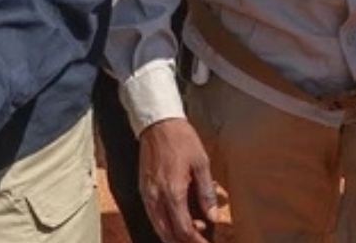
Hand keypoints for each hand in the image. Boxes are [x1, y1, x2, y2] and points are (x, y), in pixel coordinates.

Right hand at [139, 118, 217, 242]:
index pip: (183, 229)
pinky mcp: (143, 190)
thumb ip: (206, 193)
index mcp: (173, 192)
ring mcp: (147, 195)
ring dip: (173, 237)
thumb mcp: (201, 164)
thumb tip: (212, 216)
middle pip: (168, 234)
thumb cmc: (181, 140)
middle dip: (184, 242)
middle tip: (199, 241)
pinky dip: (163, 226)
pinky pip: (152, 217)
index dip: (196, 241)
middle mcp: (157, 197)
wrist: (158, 124)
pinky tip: (174, 225)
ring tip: (189, 237)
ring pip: (158, 228)